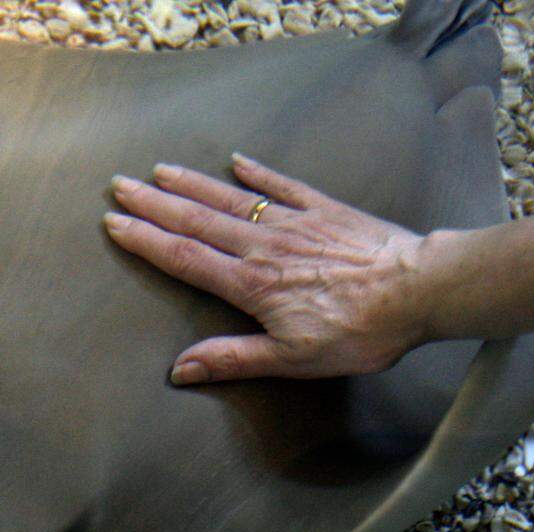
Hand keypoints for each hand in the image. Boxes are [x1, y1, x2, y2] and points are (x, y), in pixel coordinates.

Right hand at [104, 153, 433, 384]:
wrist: (417, 289)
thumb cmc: (358, 331)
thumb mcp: (292, 358)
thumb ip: (233, 359)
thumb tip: (178, 370)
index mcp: (251, 283)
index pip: (185, 258)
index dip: (146, 240)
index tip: (115, 223)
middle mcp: (263, 245)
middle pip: (197, 220)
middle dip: (155, 204)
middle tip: (119, 185)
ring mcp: (293, 222)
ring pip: (231, 198)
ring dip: (193, 184)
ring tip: (160, 170)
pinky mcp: (324, 210)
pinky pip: (283, 185)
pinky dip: (258, 172)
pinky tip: (238, 159)